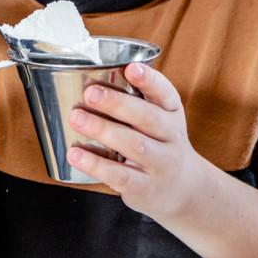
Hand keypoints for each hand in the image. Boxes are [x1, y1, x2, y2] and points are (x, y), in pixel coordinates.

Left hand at [65, 62, 212, 216]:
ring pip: (134, 145)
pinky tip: (75, 154)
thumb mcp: (159, 120)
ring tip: (76, 118)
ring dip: (103, 130)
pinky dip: (96, 165)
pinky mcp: (145, 187)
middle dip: (118, 104)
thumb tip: (86, 80)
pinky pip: (120, 176)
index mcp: (172, 113)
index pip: (166, 93)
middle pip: (148, 118)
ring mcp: (160, 164)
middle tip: (90, 93)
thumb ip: (134, 102)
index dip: (150, 80)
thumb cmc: (159, 144)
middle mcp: (171, 137)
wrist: (182, 188)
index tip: (131, 68)